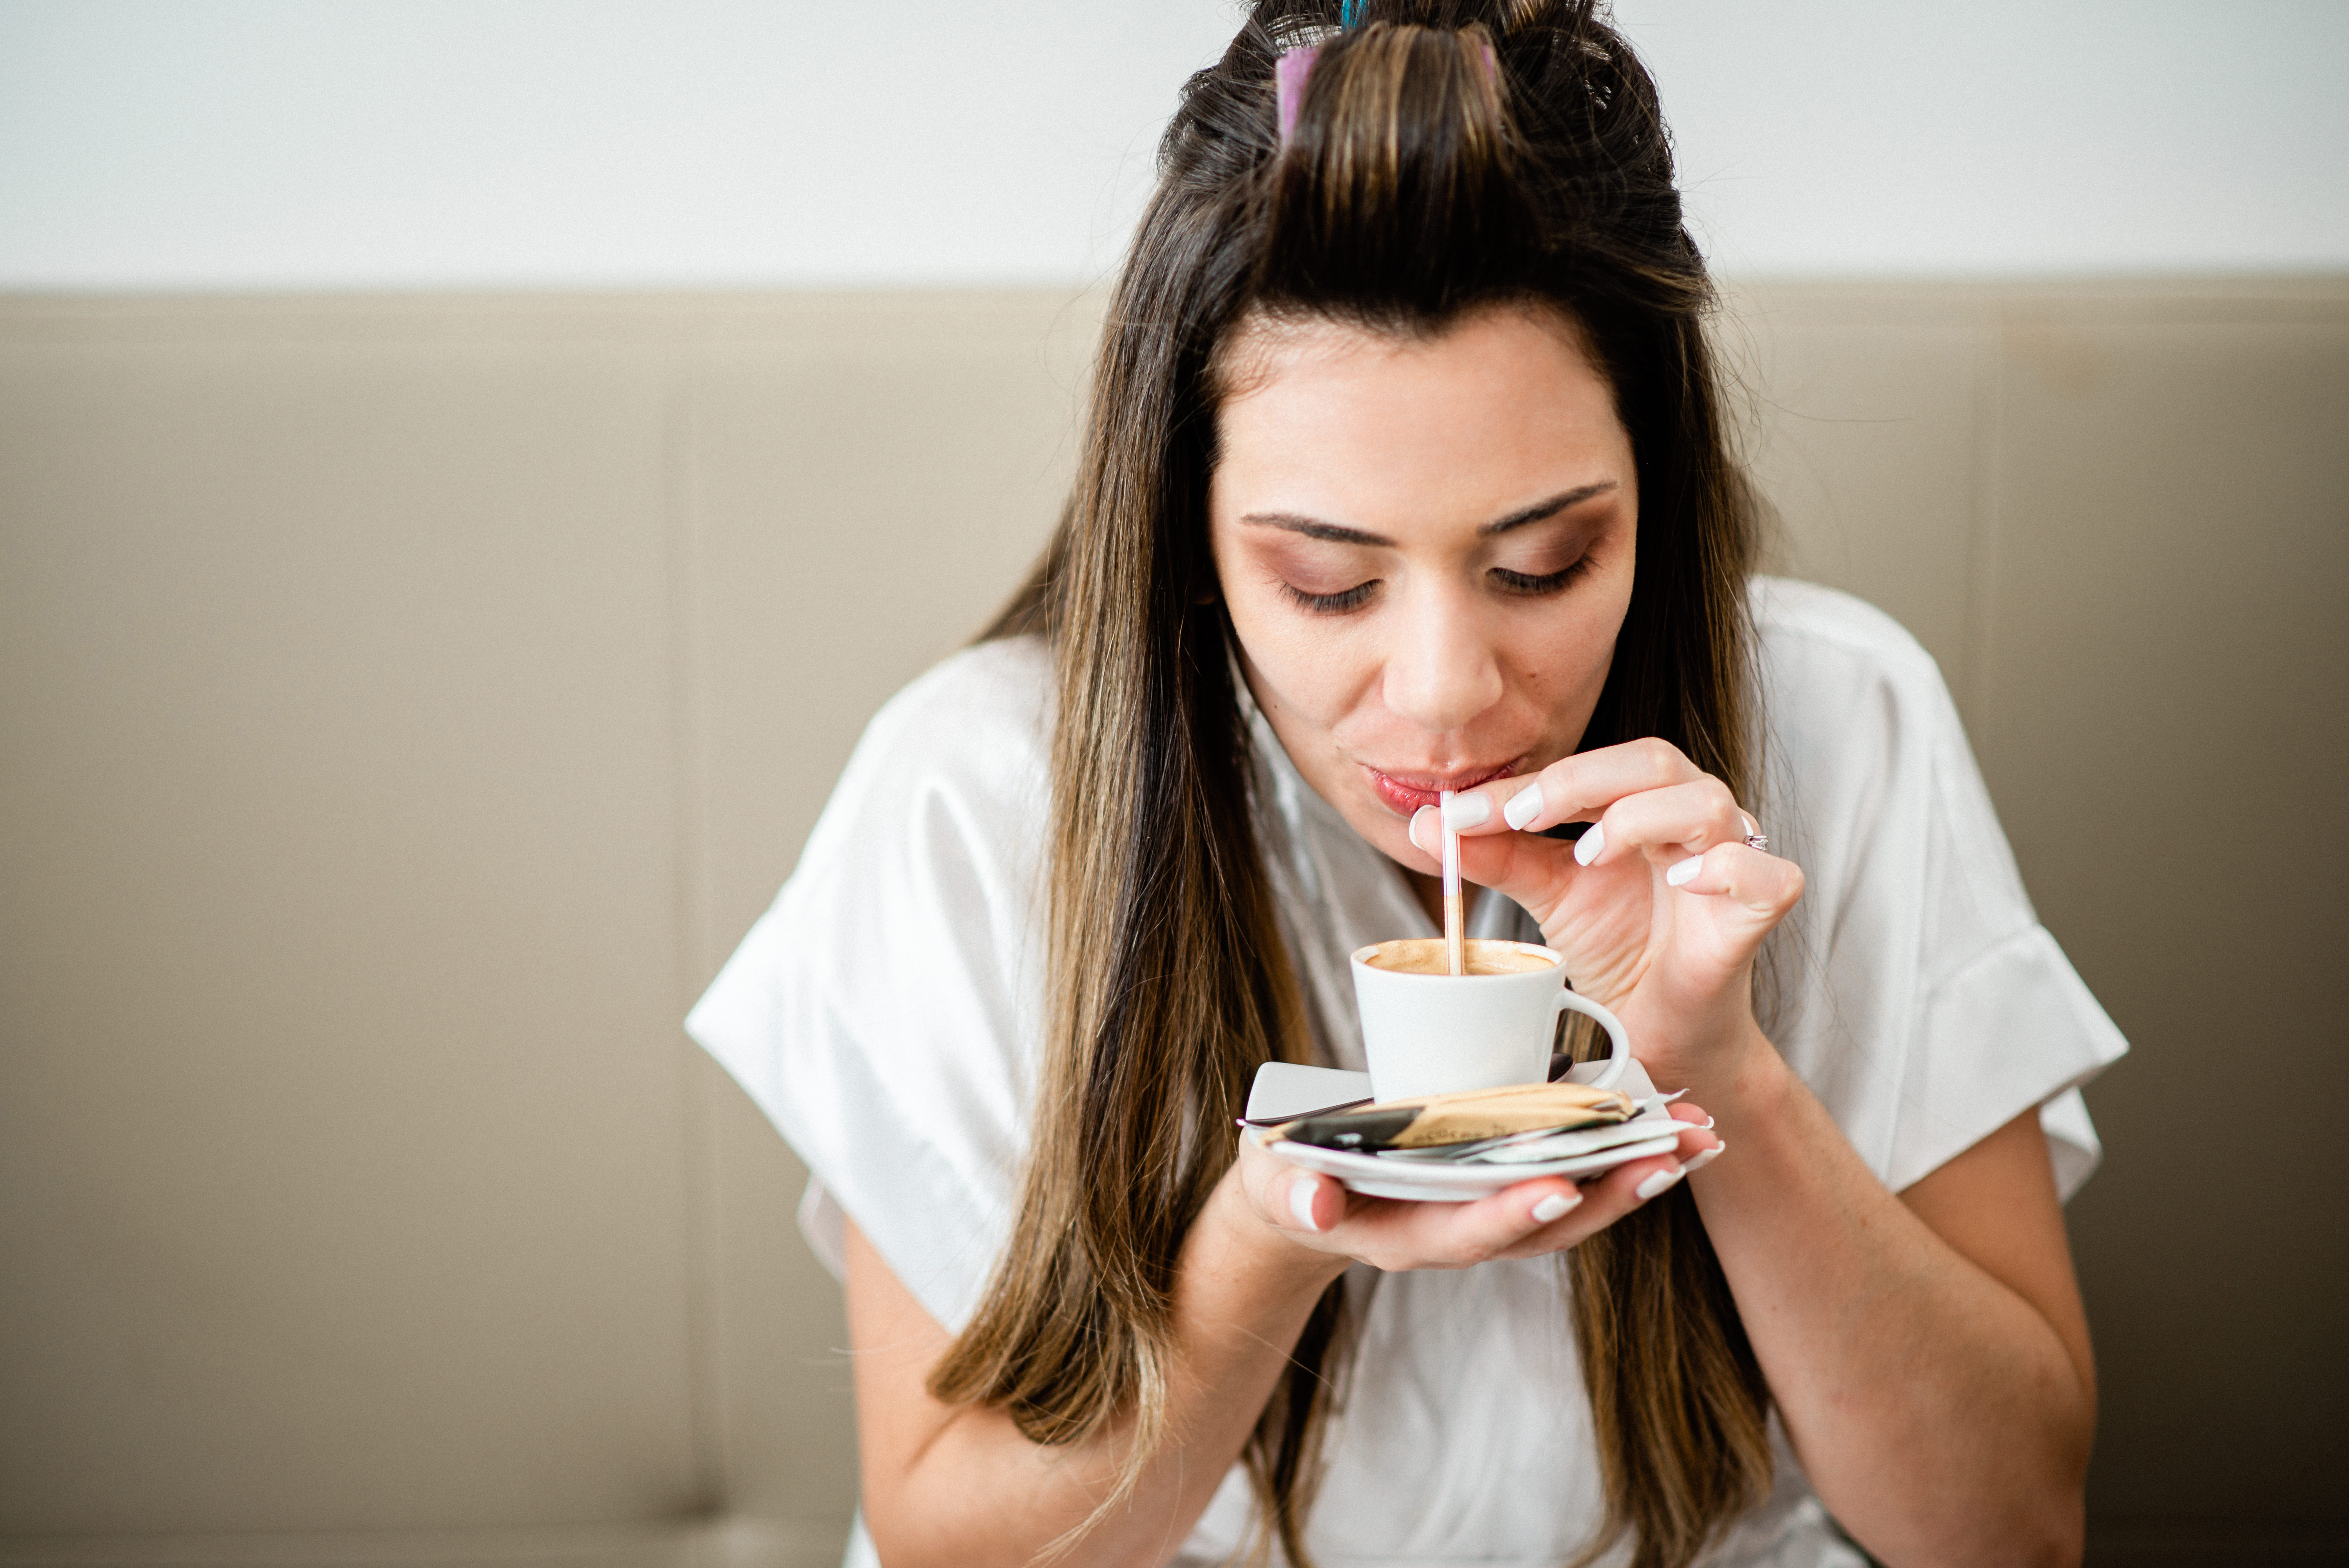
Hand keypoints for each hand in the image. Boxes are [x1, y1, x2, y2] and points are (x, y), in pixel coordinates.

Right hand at [1226, 1103, 1722, 1274]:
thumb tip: (1309, 1204)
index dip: (1515, 1212)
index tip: (1563, 1188)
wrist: (1307, 1194)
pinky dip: (1624, 1153)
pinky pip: (1576, 1173)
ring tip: (1698, 1137)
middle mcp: (1464, 1231)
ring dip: (1637, 1174)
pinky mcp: (1507, 1181)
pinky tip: (1671, 1123)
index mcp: (1410, 1236)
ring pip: (1576, 1204)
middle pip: (1547, 1224)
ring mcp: (1491, 1210)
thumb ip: (1293, 1194)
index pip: (1471, 1231)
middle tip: (1671, 1157)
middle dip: (1612, 1194)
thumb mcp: (1279, 1186)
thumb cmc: (1291, 1182)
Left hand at [1414, 739, 1803, 1088]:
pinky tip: (1680, 879)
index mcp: (1647, 803)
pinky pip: (1767, 874)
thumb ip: (1498, 855)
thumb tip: (1428, 822)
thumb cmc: (1618, 952)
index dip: (1533, 781)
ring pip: (1708, 802)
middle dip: (1579, 782)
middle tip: (1519, 816)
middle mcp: (1694, 820)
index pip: (1596, 766)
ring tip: (1587, 855)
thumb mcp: (1547, 895)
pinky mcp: (1758, 914)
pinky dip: (1724, 869)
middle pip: (1655, 761)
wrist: (1655, 1036)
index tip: (1466, 810)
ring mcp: (1735, 862)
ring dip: (1638, 817)